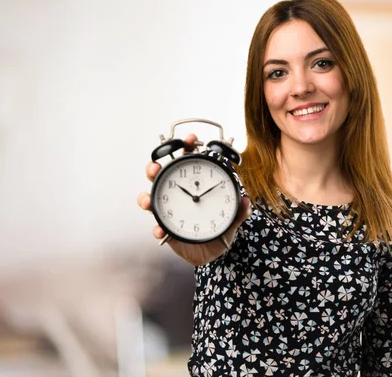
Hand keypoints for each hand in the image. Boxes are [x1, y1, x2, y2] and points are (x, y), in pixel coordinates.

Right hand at [137, 133, 251, 265]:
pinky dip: (157, 229)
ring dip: (145, 198)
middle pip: (160, 176)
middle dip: (153, 168)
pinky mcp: (165, 229)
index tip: (190, 139)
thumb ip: (240, 211)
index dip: (186, 147)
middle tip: (155, 168)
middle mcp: (177, 195)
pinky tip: (161, 231)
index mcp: (195, 186)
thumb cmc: (221, 229)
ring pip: (150, 199)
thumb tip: (246, 201)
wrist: (214, 253)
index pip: (187, 161)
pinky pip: (157, 227)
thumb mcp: (232, 218)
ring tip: (148, 201)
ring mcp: (168, 211)